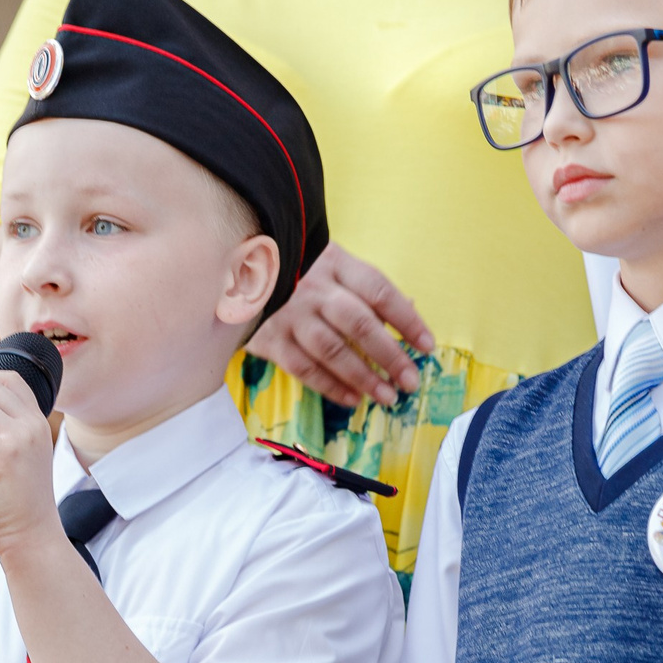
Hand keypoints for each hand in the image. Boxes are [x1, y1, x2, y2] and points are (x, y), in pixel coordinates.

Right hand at [246, 243, 432, 408]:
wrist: (234, 272)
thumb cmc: (299, 272)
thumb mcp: (333, 267)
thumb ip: (366, 289)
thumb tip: (410, 311)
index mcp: (335, 263)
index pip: (379, 291)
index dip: (407, 320)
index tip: (427, 347)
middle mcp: (312, 286)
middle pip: (358, 323)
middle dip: (389, 355)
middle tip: (410, 381)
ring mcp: (288, 312)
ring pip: (331, 349)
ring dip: (362, 376)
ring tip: (387, 396)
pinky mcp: (269, 337)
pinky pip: (303, 367)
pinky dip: (330, 386)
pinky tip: (352, 399)